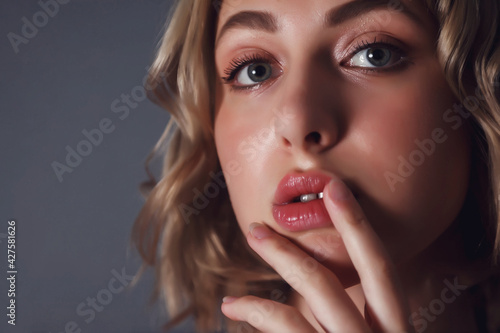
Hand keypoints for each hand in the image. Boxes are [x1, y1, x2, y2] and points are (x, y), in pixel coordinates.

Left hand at [221, 179, 411, 332]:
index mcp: (398, 331)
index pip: (382, 272)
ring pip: (313, 287)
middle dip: (296, 242)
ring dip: (278, 256)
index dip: (359, 227)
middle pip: (335, 277)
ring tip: (252, 235)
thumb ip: (366, 324)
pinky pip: (287, 324)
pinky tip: (234, 305)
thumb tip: (338, 297)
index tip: (334, 189)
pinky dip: (256, 310)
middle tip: (261, 220)